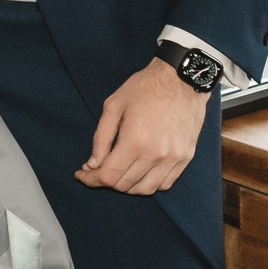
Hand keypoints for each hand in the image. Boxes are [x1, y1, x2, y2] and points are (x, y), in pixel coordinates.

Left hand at [75, 58, 208, 193]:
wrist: (182, 80)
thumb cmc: (144, 89)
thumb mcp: (113, 107)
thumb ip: (101, 139)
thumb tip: (92, 164)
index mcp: (135, 141)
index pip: (109, 176)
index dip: (91, 179)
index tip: (81, 174)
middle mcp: (156, 155)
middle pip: (125, 185)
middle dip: (105, 181)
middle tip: (96, 169)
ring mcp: (174, 159)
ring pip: (145, 189)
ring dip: (127, 186)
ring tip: (117, 171)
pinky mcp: (186, 158)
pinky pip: (165, 183)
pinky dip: (148, 183)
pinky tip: (139, 172)